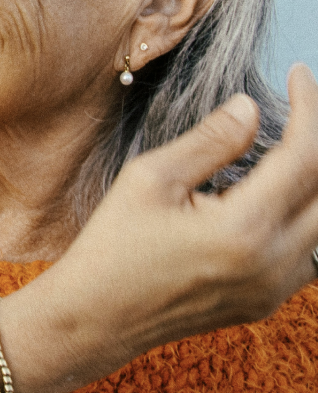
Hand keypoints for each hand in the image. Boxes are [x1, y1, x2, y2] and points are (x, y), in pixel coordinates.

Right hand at [26, 64, 317, 392]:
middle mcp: (274, 263)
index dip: (311, 109)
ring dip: (311, 180)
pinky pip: (309, 251)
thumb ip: (209, 141)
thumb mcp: (150, 178)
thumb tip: (251, 107)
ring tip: (281, 145)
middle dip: (317, 140)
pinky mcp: (266, 301)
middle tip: (300, 106)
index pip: (306, 157)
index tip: (300, 74)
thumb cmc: (112, 244)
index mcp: (245, 229)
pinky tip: (267, 192)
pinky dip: (303, 212)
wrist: (96, 317)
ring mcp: (275, 288)